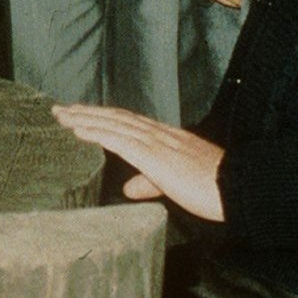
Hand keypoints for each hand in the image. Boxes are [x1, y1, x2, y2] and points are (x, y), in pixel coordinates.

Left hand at [52, 105, 224, 222]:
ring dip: (84, 119)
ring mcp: (157, 143)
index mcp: (165, 138)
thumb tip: (129, 188)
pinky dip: (97, 133)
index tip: (79, 114)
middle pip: (115, 117)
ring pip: (113, 124)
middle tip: (58, 109)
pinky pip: (119, 140)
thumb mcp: (176, 184)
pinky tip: (78, 131)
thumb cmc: (214, 188)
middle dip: (85, 112)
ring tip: (61, 116)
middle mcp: (159, 134)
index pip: (126, 121)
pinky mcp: (156, 157)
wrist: (239, 188)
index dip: (101, 116)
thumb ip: (151, 183)